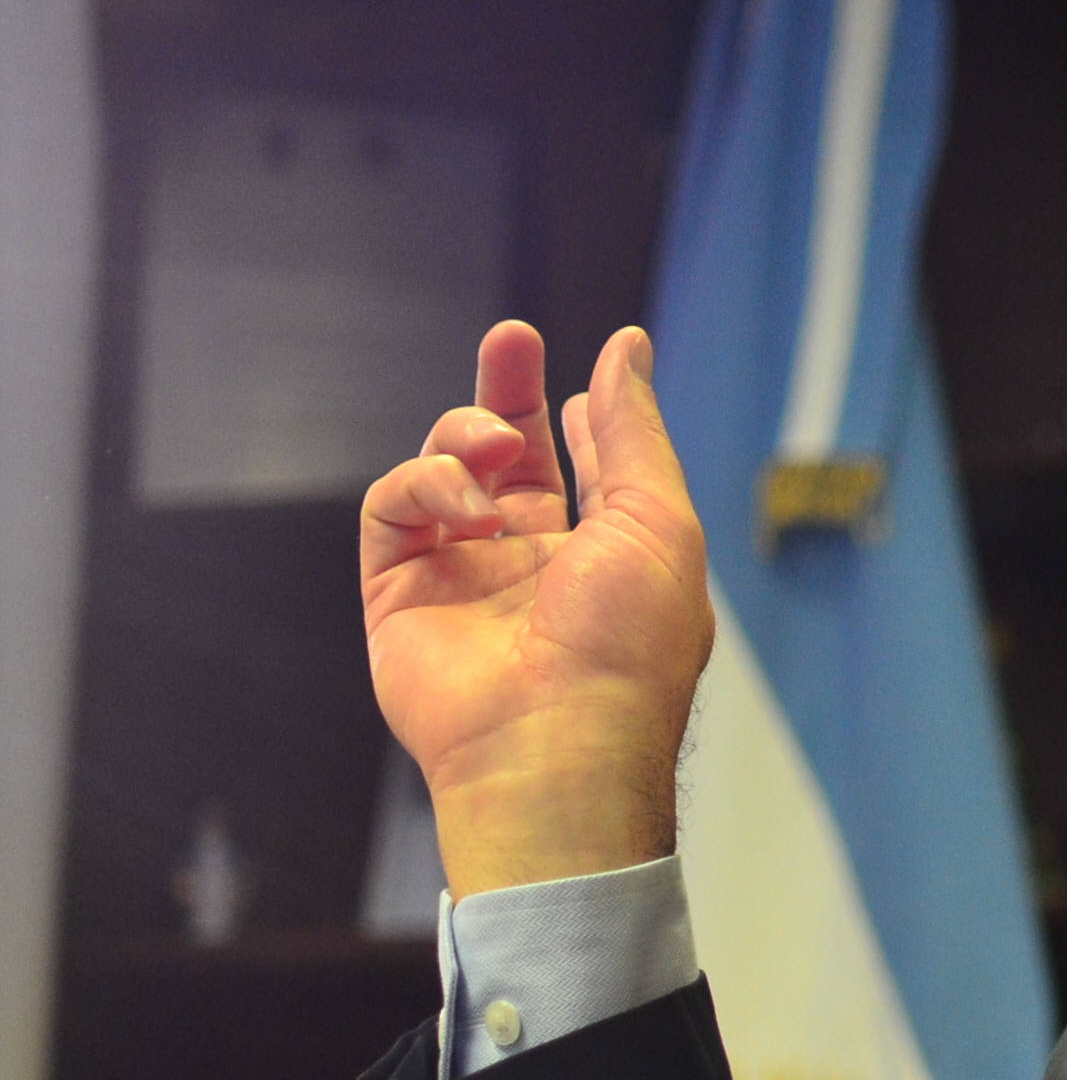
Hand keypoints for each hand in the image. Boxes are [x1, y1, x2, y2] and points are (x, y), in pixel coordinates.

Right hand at [359, 320, 713, 895]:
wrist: (555, 741)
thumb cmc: (627, 648)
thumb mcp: (658, 522)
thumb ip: (633, 432)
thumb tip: (626, 347)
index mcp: (603, 557)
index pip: (583, 469)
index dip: (580, 418)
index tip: (579, 375)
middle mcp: (531, 565)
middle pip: (505, 456)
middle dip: (505, 393)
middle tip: (513, 338)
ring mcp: (462, 576)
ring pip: (445, 469)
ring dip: (471, 438)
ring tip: (497, 455)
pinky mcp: (399, 589)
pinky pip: (394, 507)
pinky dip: (426, 486)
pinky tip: (468, 510)